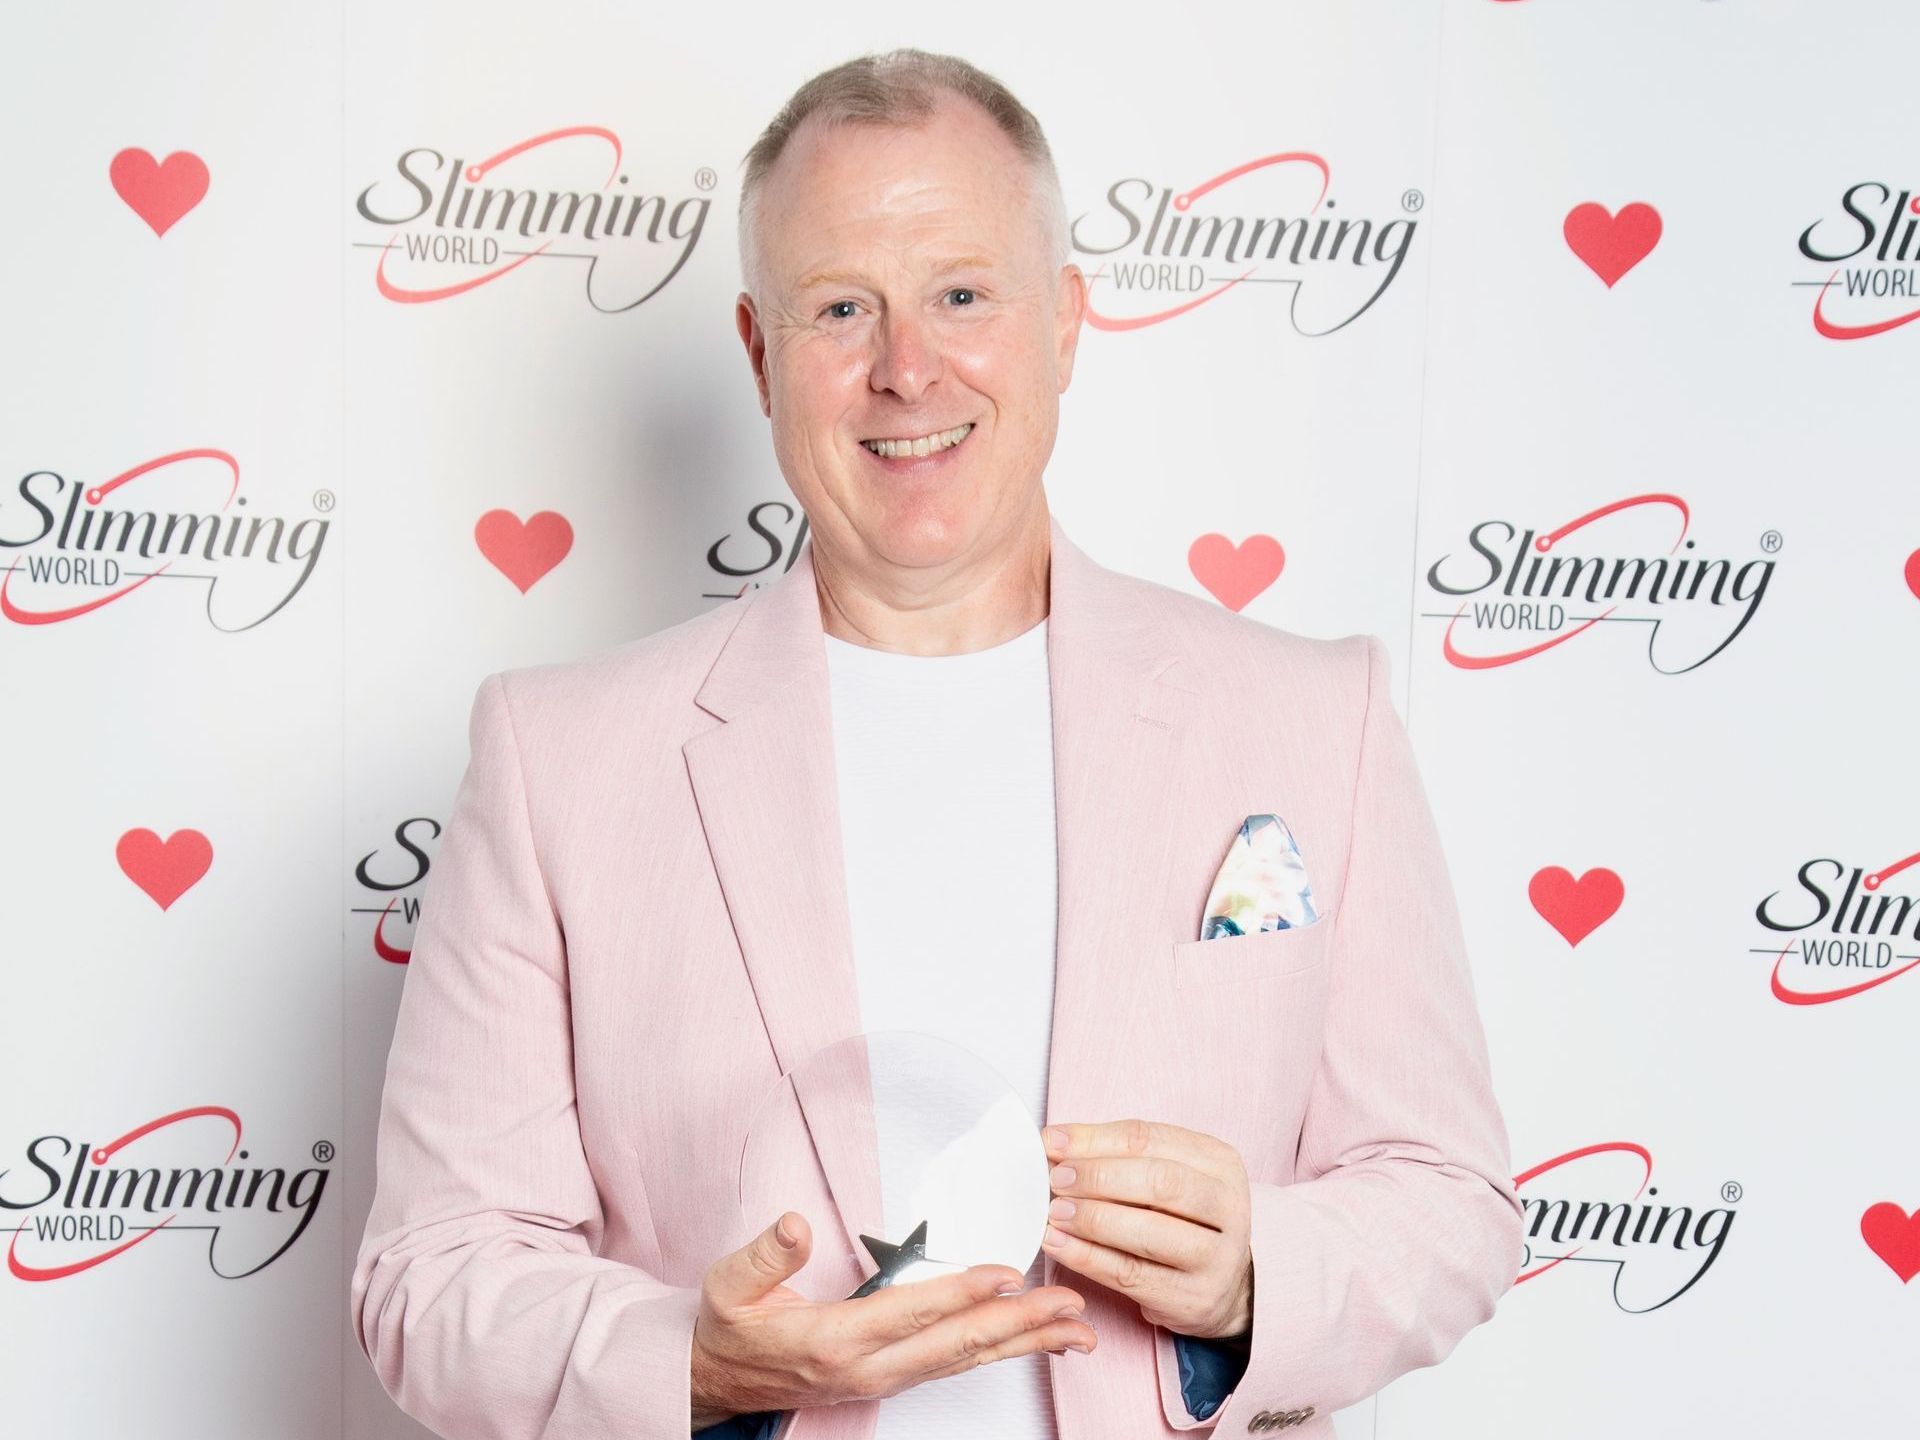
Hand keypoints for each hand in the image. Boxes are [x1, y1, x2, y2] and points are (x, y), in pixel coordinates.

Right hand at [690, 1210, 1097, 1426]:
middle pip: (956, 1345)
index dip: (962, 1292)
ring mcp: (885, 1378)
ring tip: (1073, 1327)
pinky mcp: (893, 1377)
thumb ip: (765, 1256)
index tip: (1007, 1271)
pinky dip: (1000, 1351)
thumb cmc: (727, 1328)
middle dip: (1019, 1324)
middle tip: (1069, 1305)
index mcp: (834, 1339)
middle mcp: (870, 1367)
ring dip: (1023, 1342)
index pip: (911, 1313)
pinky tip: (1032, 1338)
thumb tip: (794, 1225)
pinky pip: (956, 1366)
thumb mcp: (728, 1286)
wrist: (716, 1380)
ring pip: (966, 1361)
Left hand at [1040, 1118, 1253, 1339]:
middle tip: (1056, 1178)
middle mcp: (1229, 1208)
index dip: (1096, 1139)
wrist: (1223, 1285)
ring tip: (1054, 1211)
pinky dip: (1087, 1257)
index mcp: (1221, 1163)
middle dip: (1098, 1177)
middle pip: (1158, 1182)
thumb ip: (1115, 1155)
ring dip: (1091, 1219)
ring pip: (1147, 1232)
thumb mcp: (1163, 1176)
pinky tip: (1059, 1244)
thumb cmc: (1180, 1218)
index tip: (1053, 1143)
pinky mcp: (1194, 1299)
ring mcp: (1217, 1258)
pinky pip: (1131, 1275)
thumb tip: (1055, 1142)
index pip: (1151, 1139)